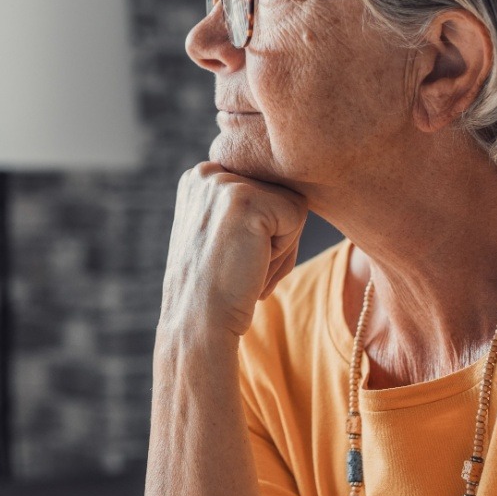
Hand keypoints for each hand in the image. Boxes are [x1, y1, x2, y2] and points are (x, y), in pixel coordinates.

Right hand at [159, 161, 308, 339]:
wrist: (198, 324)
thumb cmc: (217, 289)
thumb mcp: (220, 232)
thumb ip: (244, 205)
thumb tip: (292, 189)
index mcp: (200, 178)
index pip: (264, 190)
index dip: (261, 231)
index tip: (233, 257)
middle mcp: (207, 171)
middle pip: (280, 194)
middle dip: (274, 237)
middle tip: (241, 267)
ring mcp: (224, 183)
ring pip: (292, 205)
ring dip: (281, 245)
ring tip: (246, 268)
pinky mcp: (246, 199)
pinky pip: (297, 217)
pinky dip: (285, 251)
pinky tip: (252, 266)